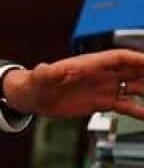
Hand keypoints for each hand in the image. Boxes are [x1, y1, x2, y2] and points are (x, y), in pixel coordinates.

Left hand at [3, 49, 143, 119]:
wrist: (34, 97)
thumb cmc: (36, 83)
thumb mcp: (40, 77)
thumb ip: (46, 73)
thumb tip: (45, 68)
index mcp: (90, 64)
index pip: (119, 58)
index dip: (137, 58)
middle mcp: (102, 74)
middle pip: (134, 69)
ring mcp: (104, 88)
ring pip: (135, 87)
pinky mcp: (102, 102)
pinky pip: (126, 105)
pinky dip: (139, 109)